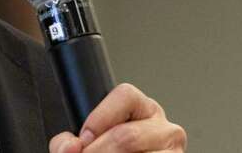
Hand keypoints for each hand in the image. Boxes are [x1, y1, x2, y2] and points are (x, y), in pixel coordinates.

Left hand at [49, 83, 186, 152]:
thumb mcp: (88, 142)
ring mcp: (173, 151)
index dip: (98, 119)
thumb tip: (70, 146)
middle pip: (128, 135)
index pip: (125, 95)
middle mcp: (164, 128)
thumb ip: (68, 142)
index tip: (84, 139)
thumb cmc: (106, 152)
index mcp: (143, 110)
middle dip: (99, 151)